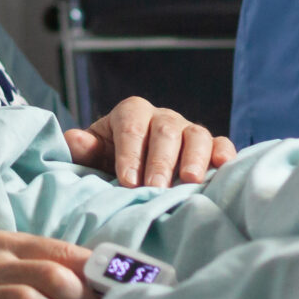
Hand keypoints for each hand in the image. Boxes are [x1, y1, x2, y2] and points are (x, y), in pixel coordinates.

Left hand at [62, 95, 233, 187]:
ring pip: (196, 135)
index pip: (131, 127)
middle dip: (160, 160)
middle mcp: (163, 117)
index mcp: (131, 113)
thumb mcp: (93, 155)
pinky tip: (223, 167)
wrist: (135, 166)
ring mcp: (189, 130)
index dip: (129, 153)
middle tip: (155, 186)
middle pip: (165, 131)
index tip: (127, 180)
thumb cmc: (111, 160)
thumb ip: (84, 149)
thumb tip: (74, 139)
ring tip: (190, 180)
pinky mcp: (210, 145)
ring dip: (194, 157)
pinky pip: (221, 144)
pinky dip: (224, 153)